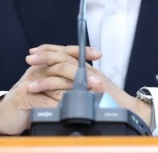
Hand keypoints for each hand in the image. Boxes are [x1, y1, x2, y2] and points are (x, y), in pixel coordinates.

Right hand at [0, 44, 101, 134]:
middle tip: (97, 81)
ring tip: (87, 95)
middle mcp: (38, 68)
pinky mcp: (23, 95)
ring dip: (72, 90)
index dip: (82, 52)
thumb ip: (65, 82)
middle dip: (81, 73)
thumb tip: (89, 82)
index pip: (66, 52)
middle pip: (62, 65)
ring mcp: (30, 80)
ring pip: (54, 81)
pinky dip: (56, 104)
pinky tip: (67, 108)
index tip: (98, 54)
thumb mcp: (50, 88)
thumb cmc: (31, 100)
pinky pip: (43, 99)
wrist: (6, 114)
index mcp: (45, 64)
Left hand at [26, 45, 152, 127]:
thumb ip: (79, 81)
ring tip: (29, 80)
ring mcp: (90, 76)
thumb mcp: (93, 87)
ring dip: (43, 72)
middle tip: (29, 56)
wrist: (129, 109)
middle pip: (63, 54)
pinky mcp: (91, 87)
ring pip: (62, 67)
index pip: (66, 51)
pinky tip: (38, 89)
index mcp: (86, 67)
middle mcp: (88, 68)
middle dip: (44, 55)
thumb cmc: (111, 100)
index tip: (35, 50)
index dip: (50, 49)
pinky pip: (67, 83)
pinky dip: (50, 85)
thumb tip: (63, 79)